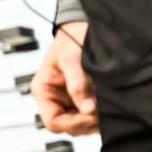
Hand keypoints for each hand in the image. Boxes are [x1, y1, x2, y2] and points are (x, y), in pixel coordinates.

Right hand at [31, 21, 98, 135]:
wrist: (82, 25)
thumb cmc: (72, 36)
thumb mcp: (72, 58)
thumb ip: (78, 84)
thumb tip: (87, 109)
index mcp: (43, 90)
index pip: (53, 121)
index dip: (73, 123)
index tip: (92, 116)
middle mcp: (53, 98)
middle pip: (66, 126)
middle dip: (85, 123)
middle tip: (104, 115)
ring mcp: (67, 99)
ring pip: (78, 123)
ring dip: (93, 121)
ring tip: (108, 110)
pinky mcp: (81, 97)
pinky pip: (87, 114)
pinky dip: (98, 114)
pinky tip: (108, 107)